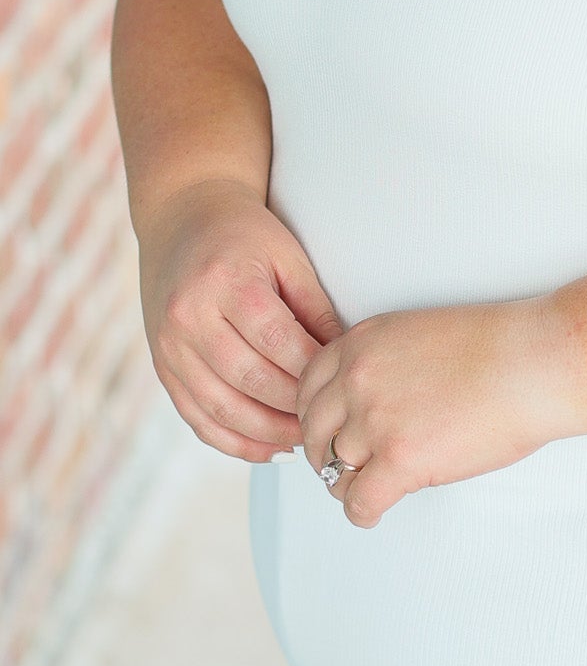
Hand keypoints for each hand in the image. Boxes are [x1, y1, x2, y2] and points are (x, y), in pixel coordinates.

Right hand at [137, 178, 345, 461]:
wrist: (182, 218)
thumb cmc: (245, 235)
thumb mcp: (288, 257)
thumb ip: (316, 309)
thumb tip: (345, 360)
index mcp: (225, 283)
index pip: (277, 342)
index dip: (313, 370)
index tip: (343, 384)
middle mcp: (188, 317)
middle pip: (249, 379)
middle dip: (294, 406)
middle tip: (332, 420)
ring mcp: (169, 346)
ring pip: (222, 407)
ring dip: (268, 433)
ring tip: (306, 439)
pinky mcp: (162, 367)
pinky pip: (197, 417)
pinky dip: (234, 440)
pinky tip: (268, 448)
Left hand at [295, 298, 580, 528]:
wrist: (537, 362)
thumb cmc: (499, 347)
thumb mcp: (418, 334)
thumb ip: (382, 363)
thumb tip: (367, 406)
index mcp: (362, 343)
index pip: (309, 388)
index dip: (316, 417)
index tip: (328, 432)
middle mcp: (358, 380)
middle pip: (314, 431)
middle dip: (326, 453)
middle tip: (344, 466)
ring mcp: (375, 421)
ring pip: (333, 470)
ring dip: (348, 484)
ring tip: (369, 490)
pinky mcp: (400, 461)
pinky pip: (359, 502)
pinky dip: (362, 513)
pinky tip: (374, 513)